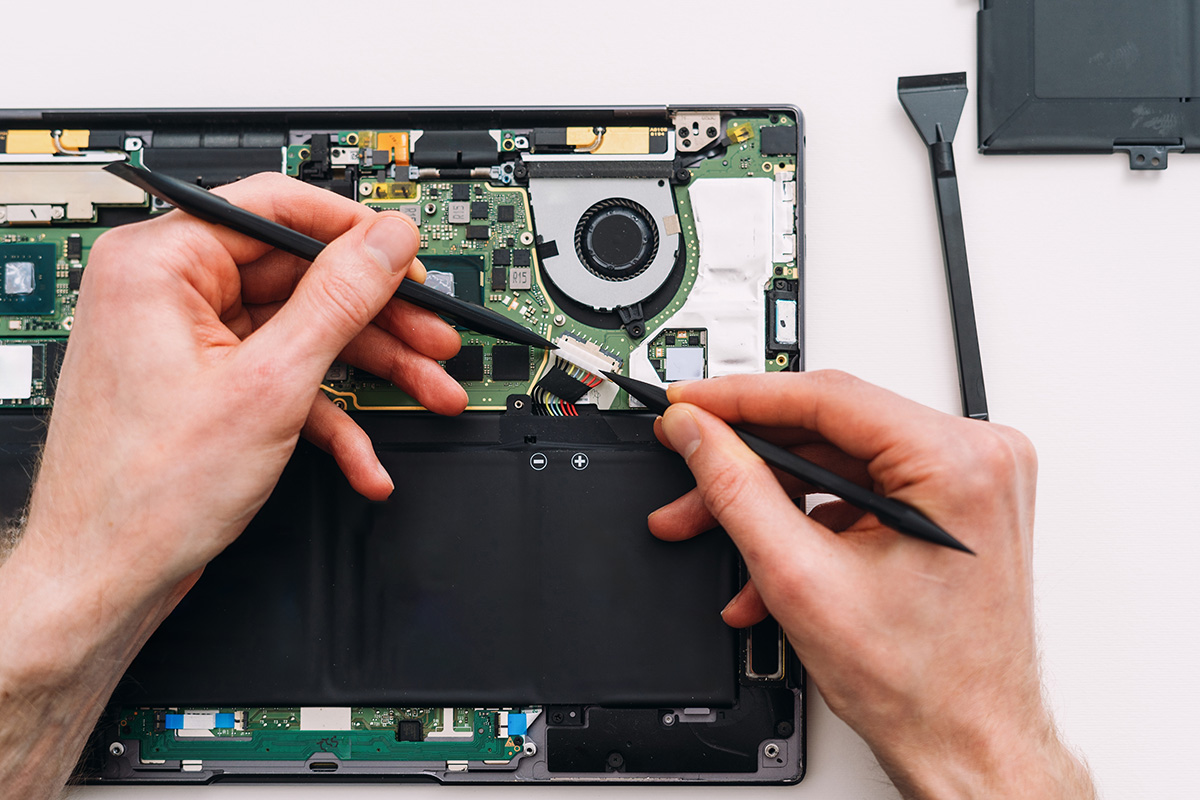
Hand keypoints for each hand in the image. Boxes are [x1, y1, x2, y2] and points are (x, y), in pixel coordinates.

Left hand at [0, 173, 464, 796]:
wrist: (106, 580)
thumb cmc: (145, 494)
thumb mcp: (271, 384)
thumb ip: (338, 299)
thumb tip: (387, 241)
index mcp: (160, 264)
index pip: (275, 210)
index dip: (354, 234)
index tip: (409, 260)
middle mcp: (169, 293)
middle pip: (302, 279)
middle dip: (380, 320)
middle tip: (435, 337)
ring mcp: (189, 343)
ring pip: (303, 333)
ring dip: (371, 372)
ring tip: (430, 394)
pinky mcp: (207, 387)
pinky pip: (284, 381)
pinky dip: (330, 417)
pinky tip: (366, 459)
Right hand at [650, 371, 1093, 798]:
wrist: (966, 745)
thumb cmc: (925, 685)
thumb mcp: (801, 579)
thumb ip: (737, 489)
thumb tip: (698, 434)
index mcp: (959, 463)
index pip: (827, 397)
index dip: (740, 398)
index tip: (688, 401)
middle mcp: (976, 459)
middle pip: (827, 429)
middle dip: (746, 459)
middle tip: (687, 464)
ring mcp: (967, 482)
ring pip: (835, 461)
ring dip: (767, 496)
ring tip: (708, 525)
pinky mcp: (949, 506)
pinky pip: (857, 489)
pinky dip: (805, 518)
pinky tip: (764, 558)